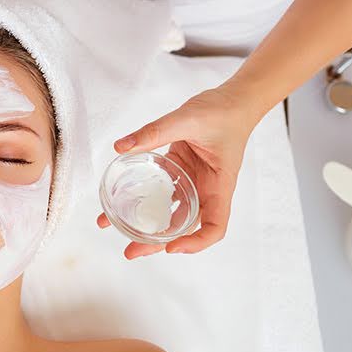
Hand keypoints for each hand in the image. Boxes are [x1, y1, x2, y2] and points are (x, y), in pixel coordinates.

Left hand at [97, 86, 261, 258]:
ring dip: (147, 225)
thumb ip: (154, 132)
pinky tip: (122, 201)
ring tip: (117, 231)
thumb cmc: (224, 112)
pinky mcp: (180, 172)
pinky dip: (144, 199)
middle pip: (185, 227)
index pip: (215, 227)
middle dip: (158, 243)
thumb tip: (122, 146)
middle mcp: (206, 190)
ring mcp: (192, 183)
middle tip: (130, 251)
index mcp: (219, 185)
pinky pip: (162, 192)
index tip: (172, 246)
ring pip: (170, 213)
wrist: (234, 100)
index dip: (195, 243)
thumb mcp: (188, 118)